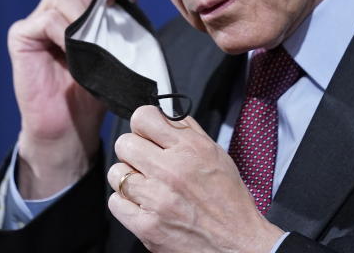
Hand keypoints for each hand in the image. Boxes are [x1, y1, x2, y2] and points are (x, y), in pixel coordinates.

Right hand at [8, 0, 128, 197]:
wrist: (73, 124)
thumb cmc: (97, 83)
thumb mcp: (116, 41)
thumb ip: (119, 8)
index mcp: (78, 1)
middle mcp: (54, 4)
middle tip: (108, 14)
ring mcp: (36, 18)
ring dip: (85, 15)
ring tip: (95, 40)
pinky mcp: (22, 36)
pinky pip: (47, 19)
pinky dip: (67, 34)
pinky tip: (76, 51)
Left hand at [107, 106, 283, 252]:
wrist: (237, 243)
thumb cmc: (229, 201)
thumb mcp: (216, 154)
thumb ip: (187, 130)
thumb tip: (163, 113)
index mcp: (190, 149)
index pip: (143, 117)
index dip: (143, 124)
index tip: (147, 132)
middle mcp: (172, 171)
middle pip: (124, 143)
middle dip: (134, 150)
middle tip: (147, 162)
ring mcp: (157, 199)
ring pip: (117, 173)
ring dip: (129, 178)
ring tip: (147, 186)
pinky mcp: (146, 226)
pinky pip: (115, 202)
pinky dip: (126, 203)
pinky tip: (144, 204)